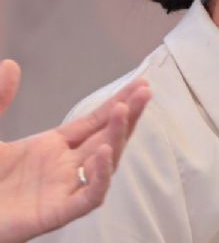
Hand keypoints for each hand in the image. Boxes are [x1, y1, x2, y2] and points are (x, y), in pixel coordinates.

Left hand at [0, 59, 151, 242]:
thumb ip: (0, 100)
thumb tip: (11, 64)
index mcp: (51, 148)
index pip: (95, 121)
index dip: (119, 102)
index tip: (141, 84)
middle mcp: (63, 168)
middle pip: (107, 137)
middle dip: (128, 114)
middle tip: (145, 91)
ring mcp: (62, 190)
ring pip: (105, 164)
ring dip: (118, 138)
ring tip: (124, 111)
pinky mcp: (55, 213)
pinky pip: (89, 197)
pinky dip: (100, 177)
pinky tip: (102, 151)